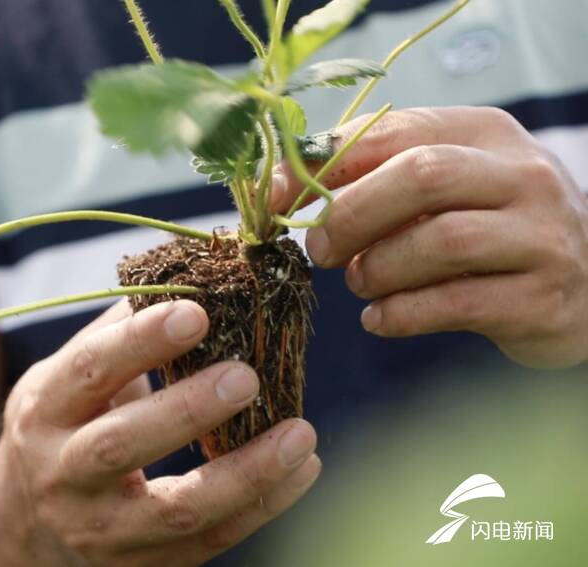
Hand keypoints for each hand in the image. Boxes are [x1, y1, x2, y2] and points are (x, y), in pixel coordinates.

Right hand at [0, 299, 320, 565]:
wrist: (22, 525)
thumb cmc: (59, 429)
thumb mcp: (64, 379)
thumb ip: (119, 334)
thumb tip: (194, 272)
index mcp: (43, 412)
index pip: (89, 371)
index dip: (140, 341)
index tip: (196, 311)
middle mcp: (62, 473)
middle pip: (120, 446)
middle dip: (187, 410)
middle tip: (248, 376)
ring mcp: (100, 530)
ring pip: (176, 510)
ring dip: (245, 473)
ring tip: (301, 434)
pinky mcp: (140, 565)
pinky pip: (209, 541)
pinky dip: (261, 506)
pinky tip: (302, 470)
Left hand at [274, 106, 587, 368]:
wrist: (587, 284)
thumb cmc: (489, 230)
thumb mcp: (445, 188)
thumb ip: (375, 178)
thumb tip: (282, 186)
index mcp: (485, 134)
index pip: (395, 131)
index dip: (325, 164)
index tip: (276, 196)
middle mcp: (522, 176)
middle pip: (423, 175)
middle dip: (353, 214)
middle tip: (319, 248)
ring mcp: (541, 236)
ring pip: (443, 240)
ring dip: (379, 267)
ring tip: (359, 283)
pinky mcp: (543, 298)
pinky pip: (458, 303)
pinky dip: (402, 313)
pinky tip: (379, 318)